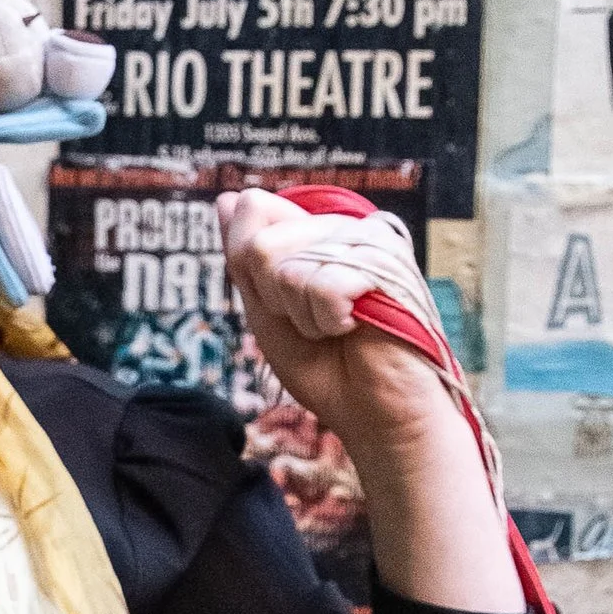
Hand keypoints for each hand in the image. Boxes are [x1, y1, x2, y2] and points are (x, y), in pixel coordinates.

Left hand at [215, 188, 453, 462]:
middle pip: (261, 244)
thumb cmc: (328, 369)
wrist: (376, 415)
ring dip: (302, 316)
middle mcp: (342, 226)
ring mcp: (366, 240)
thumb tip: (228, 198)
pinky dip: (325, 320)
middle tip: (315, 324)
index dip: (254, 273)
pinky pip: (319, 284)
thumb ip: (245, 258)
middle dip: (275, 299)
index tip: (287, 307)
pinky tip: (353, 328)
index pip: (253, 211)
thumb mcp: (267, 312)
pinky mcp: (384, 262)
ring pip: (285, 266)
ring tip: (336, 329)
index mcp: (315, 232)